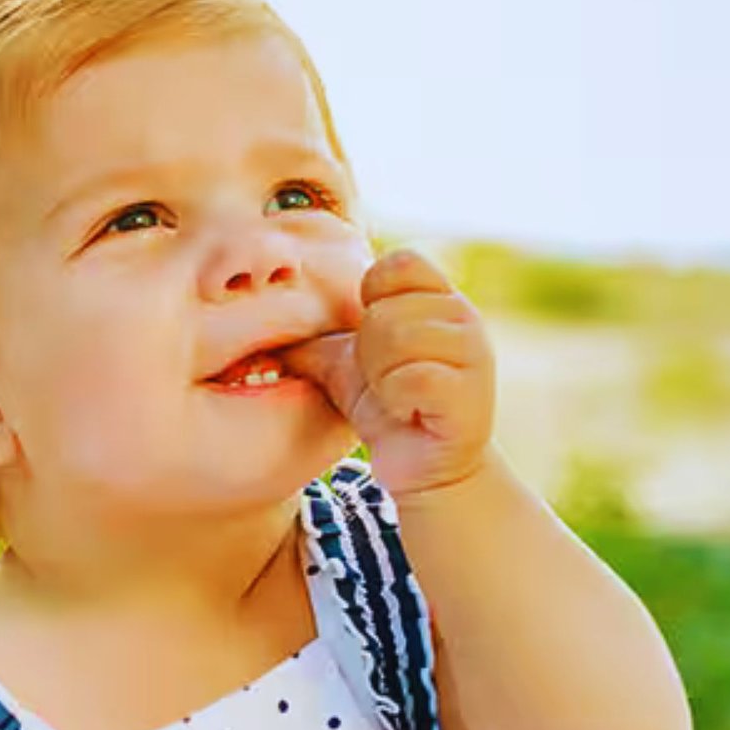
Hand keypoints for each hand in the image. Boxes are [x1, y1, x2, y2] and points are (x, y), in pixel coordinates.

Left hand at [282, 248, 495, 495]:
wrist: (422, 467)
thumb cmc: (384, 405)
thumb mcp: (343, 359)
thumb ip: (315, 329)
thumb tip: (255, 311)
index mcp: (438, 299)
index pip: (401, 262)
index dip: (371, 297)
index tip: (370, 337)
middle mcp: (464, 318)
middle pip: (385, 309)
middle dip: (367, 352)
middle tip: (382, 379)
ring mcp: (474, 357)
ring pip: (398, 340)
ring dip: (380, 379)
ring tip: (394, 396)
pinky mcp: (470, 398)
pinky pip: (413, 380)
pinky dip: (396, 401)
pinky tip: (406, 413)